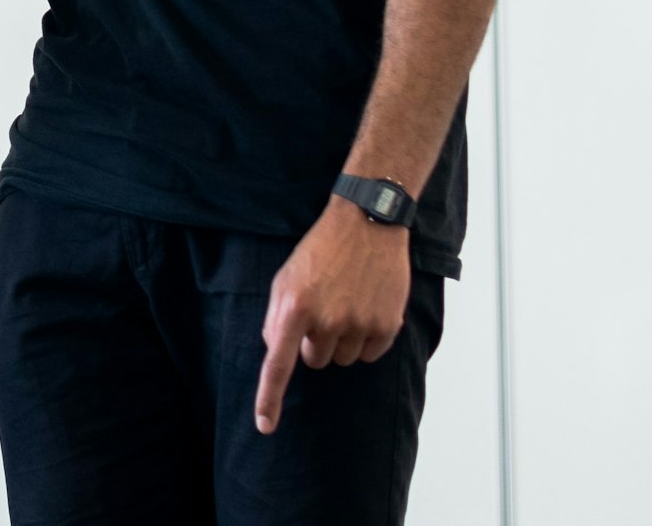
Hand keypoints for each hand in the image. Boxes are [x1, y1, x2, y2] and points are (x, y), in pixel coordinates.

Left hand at [253, 196, 410, 433]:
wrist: (365, 224)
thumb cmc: (321, 250)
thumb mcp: (285, 278)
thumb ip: (276, 317)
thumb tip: (275, 351)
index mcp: (294, 307)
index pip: (277, 364)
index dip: (269, 398)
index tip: (265, 426)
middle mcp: (325, 320)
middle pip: (314, 361)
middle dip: (315, 341)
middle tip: (324, 307)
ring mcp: (358, 323)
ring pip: (343, 359)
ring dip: (342, 339)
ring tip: (346, 302)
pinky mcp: (386, 325)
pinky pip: (370, 354)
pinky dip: (367, 339)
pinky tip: (366, 307)